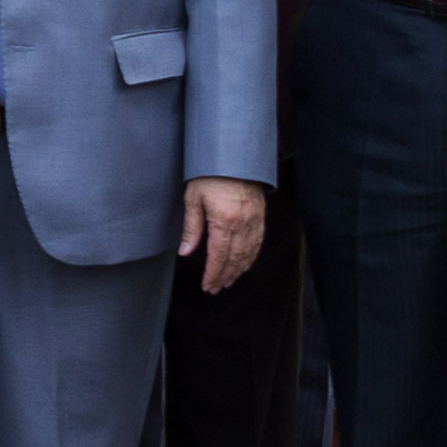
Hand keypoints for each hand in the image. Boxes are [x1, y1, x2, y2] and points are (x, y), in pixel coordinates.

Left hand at [181, 175, 268, 293]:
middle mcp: (243, 224)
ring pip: (248, 254)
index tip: (207, 286)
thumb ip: (192, 228)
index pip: (219, 256)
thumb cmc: (209, 175)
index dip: (213, 274)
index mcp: (224, 221)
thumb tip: (186, 252)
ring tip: (227, 281)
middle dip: (224, 276)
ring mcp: (255, 222)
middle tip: (215, 289)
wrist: (234, 157)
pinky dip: (251, 258)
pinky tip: (244, 264)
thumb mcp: (193, 199)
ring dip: (238, 270)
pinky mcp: (261, 217)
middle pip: (235, 259)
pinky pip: (258, 244)